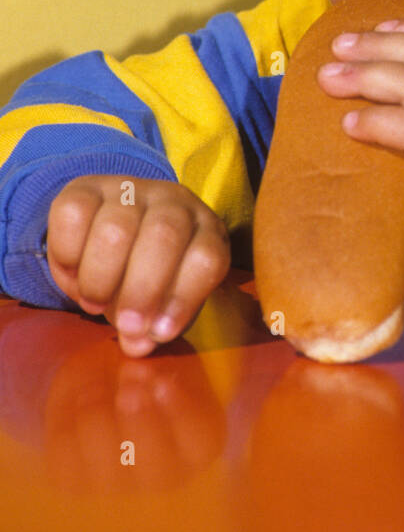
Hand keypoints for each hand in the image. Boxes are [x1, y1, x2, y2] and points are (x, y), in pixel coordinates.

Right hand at [46, 176, 231, 355]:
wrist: (111, 228)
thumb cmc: (149, 274)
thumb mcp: (163, 302)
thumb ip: (154, 326)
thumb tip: (138, 345)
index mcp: (205, 230)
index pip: (207, 257)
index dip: (183, 299)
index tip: (158, 331)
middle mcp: (174, 201)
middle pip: (163, 236)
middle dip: (141, 290)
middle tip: (124, 324)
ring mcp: (131, 189)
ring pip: (116, 229)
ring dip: (100, 278)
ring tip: (94, 302)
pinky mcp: (87, 186)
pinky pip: (73, 215)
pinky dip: (67, 254)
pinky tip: (74, 272)